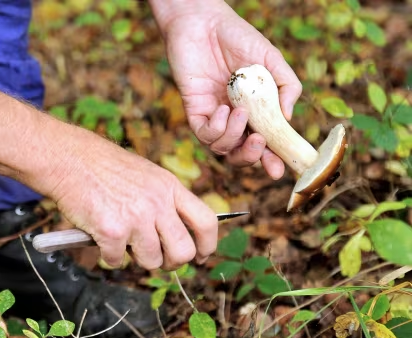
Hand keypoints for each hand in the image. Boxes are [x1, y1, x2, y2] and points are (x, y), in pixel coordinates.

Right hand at [49, 133, 217, 269]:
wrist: (69, 159)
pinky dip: (107, 256)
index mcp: (170, 187)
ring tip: (122, 243)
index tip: (200, 255)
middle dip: (171, 262)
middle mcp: (157, 203)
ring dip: (136, 259)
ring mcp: (136, 218)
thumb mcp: (146, 175)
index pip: (206, 222)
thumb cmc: (102, 167)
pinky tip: (100, 239)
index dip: (207, 245)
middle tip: (156, 259)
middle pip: (183, 251)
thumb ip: (164, 200)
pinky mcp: (112, 231)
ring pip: (151, 261)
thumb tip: (174, 235)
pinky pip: (117, 260)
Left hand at [152, 0, 301, 178]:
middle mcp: (234, 118)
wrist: (204, 23)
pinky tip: (223, 109)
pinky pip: (204, 133)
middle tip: (260, 146)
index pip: (264, 143)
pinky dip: (216, 128)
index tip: (281, 170)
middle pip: (239, 154)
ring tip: (240, 113)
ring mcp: (214, 116)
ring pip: (222, 148)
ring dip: (234, 137)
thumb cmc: (238, 38)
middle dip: (251, 158)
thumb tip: (287, 118)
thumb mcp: (271, 60)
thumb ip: (285, 87)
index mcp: (255, 110)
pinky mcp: (194, 110)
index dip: (273, 159)